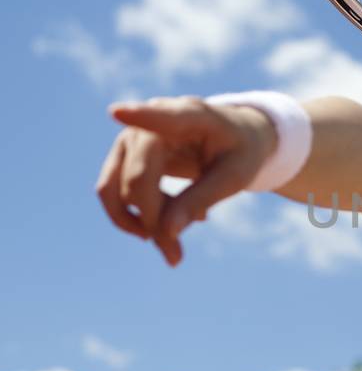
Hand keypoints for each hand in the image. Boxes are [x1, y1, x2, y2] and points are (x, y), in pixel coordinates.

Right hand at [96, 97, 277, 267]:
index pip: (161, 116)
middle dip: (153, 221)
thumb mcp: (235, 177)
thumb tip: (165, 232)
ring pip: (114, 189)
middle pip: (136, 178)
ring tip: (172, 248)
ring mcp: (130, 138)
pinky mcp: (122, 157)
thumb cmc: (239, 152)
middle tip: (176, 258)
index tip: (116, 112)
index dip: (138, 116)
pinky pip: (112, 194)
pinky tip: (166, 225)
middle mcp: (150, 122)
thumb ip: (202, 199)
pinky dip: (134, 218)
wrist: (234, 138)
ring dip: (138, 223)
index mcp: (189, 115)